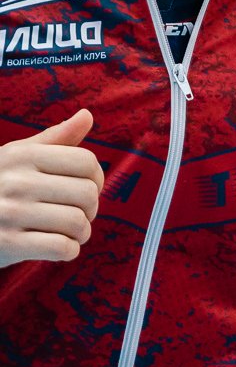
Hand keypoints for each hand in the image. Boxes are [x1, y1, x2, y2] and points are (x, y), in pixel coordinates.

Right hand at [0, 109, 101, 266]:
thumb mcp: (17, 158)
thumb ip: (55, 140)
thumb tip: (87, 115)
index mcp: (22, 156)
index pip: (86, 162)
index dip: (96, 179)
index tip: (86, 189)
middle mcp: (15, 181)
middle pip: (87, 194)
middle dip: (90, 209)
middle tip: (77, 215)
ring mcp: (9, 213)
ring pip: (77, 222)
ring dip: (81, 233)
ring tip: (70, 233)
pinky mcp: (7, 244)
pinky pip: (62, 248)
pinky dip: (69, 251)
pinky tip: (60, 247)